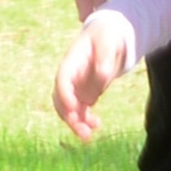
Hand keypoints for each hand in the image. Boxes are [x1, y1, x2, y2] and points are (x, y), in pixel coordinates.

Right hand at [54, 7, 135, 139]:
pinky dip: (86, 120)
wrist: (109, 36)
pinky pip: (81, 111)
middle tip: (82, 131)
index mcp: (72, 61)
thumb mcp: (108, 40)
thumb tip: (102, 76)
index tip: (73, 108)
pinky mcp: (85, 94)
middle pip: (61, 99)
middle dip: (69, 116)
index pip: (62, 78)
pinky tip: (97, 125)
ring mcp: (77, 87)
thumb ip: (105, 57)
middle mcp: (71, 76)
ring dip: (76, 123)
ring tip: (88, 135)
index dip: (64, 94)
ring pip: (69, 109)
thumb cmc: (107, 35)